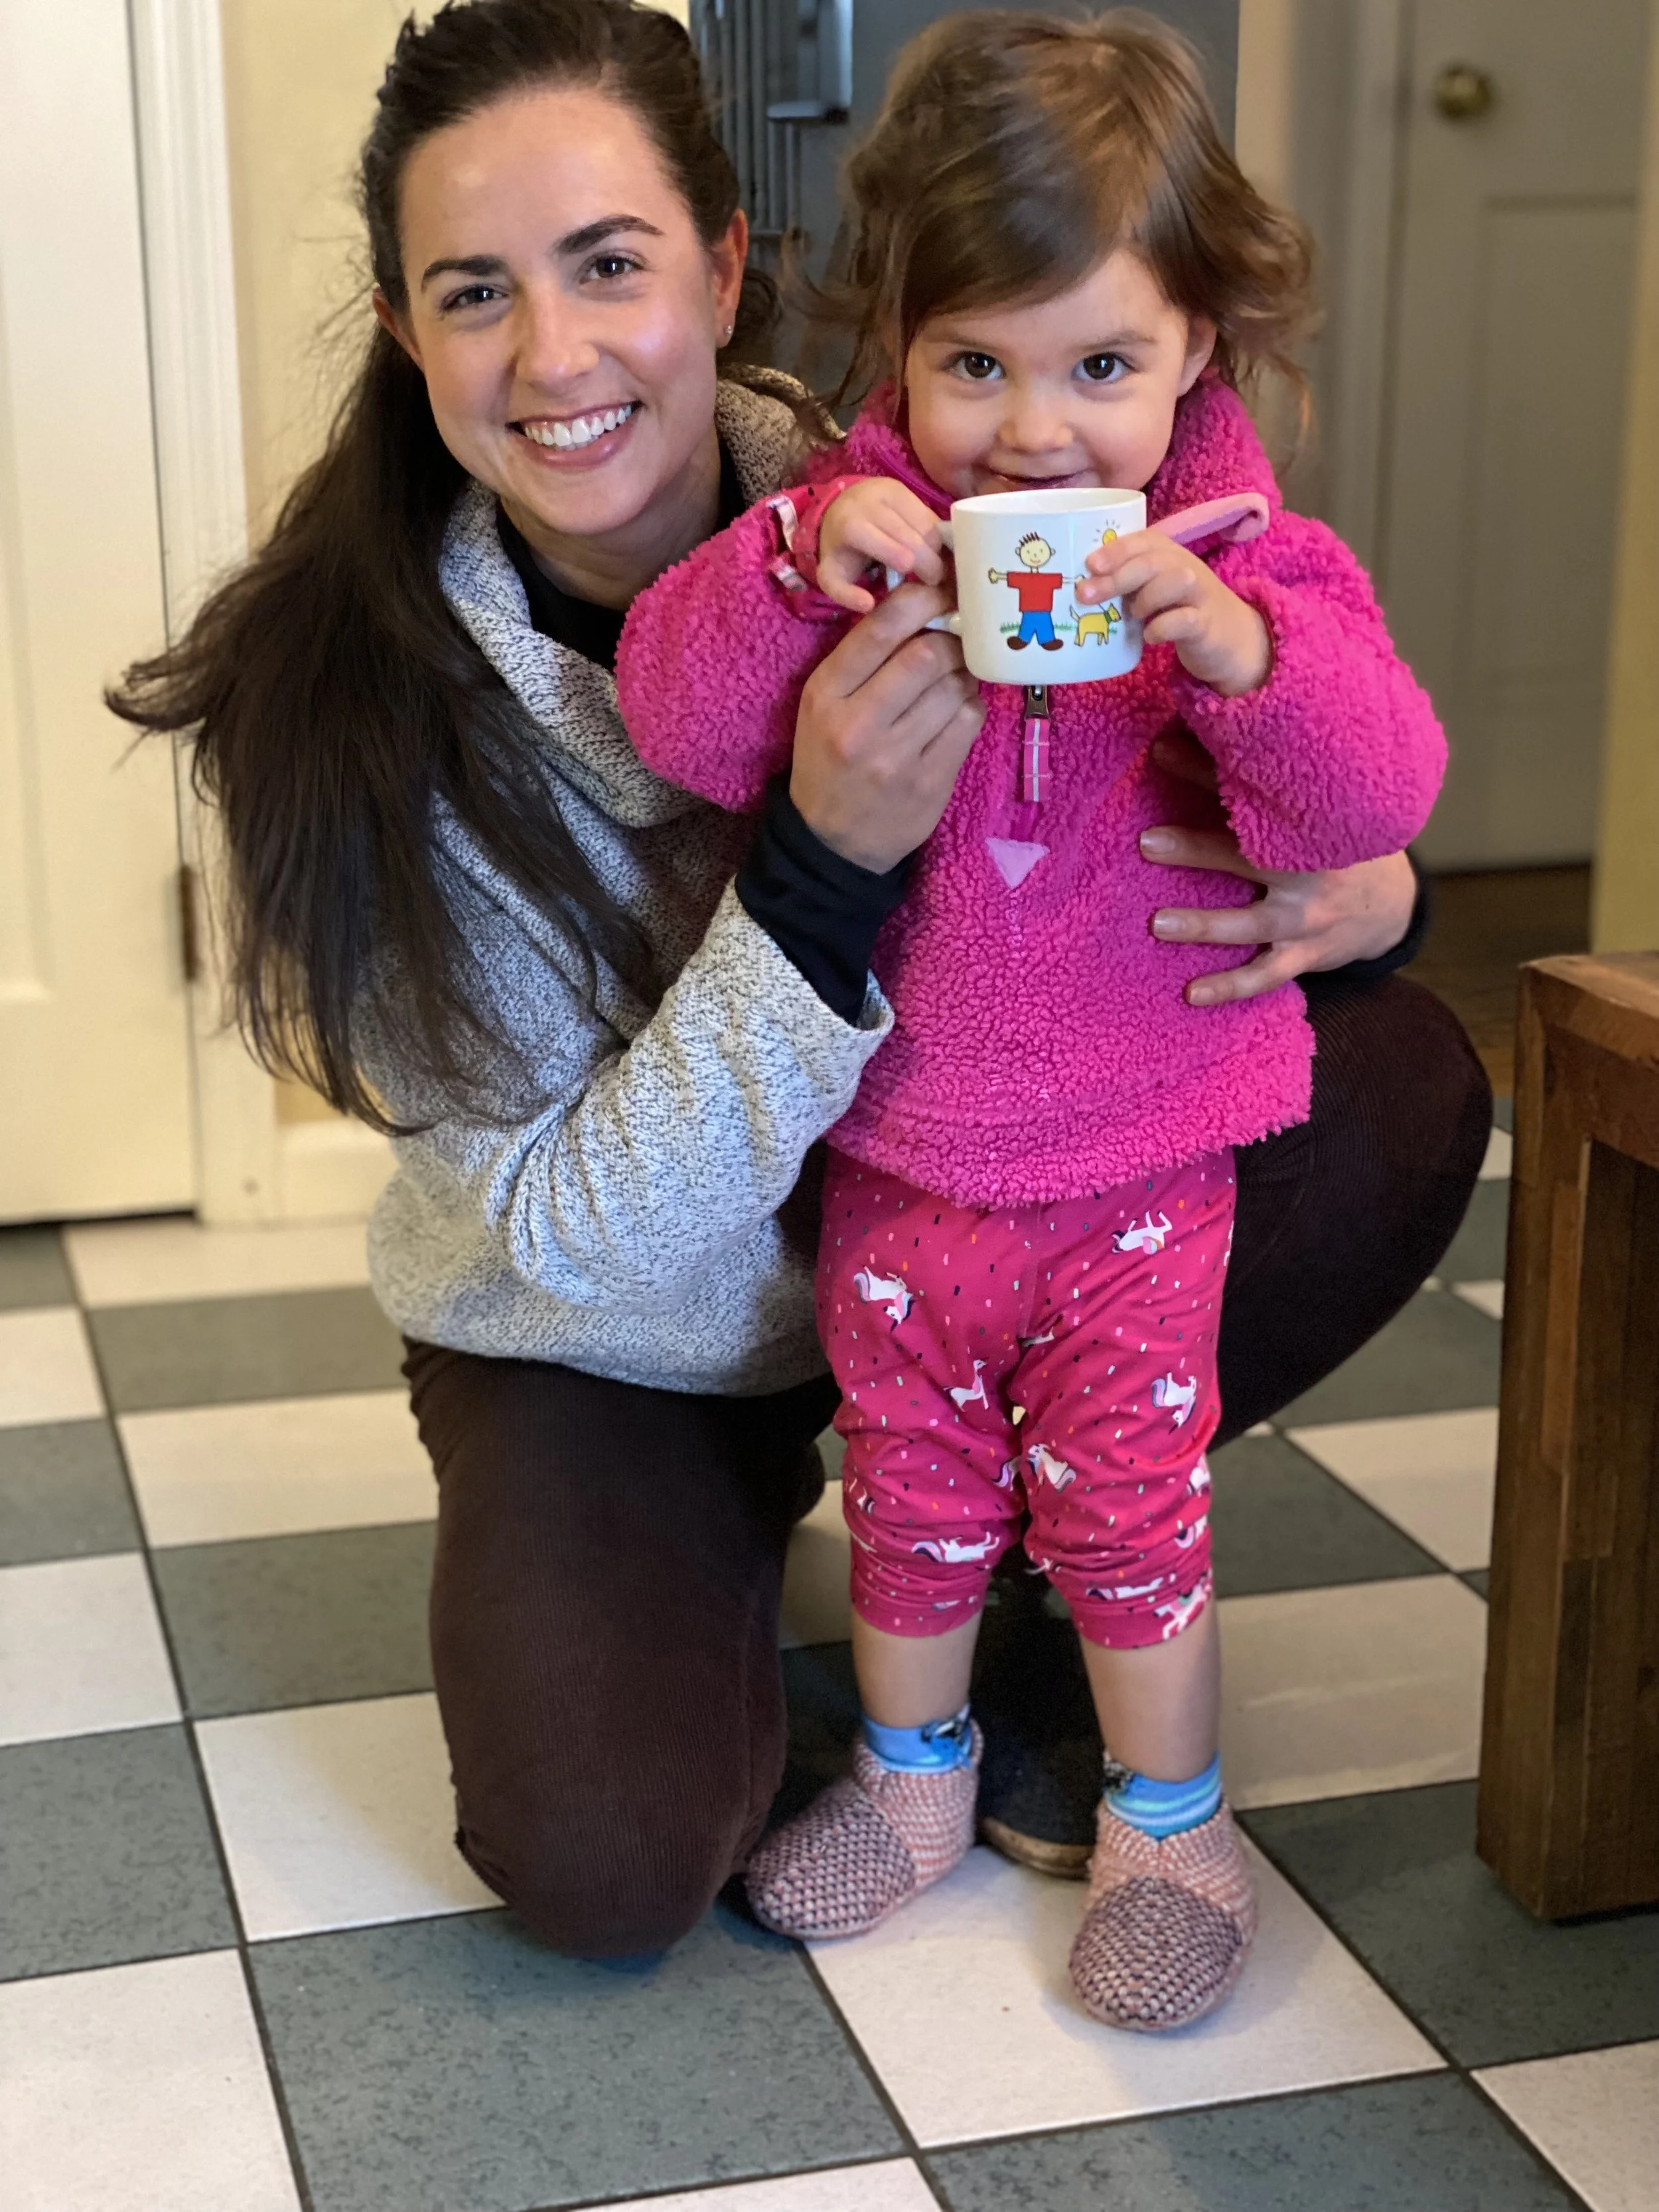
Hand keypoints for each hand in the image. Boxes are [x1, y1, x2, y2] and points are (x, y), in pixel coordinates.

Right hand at [791, 580, 984, 872]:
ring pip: (955, 687)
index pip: (882, 627)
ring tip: (952, 681)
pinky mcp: (929, 783)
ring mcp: (896, 758)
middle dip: (952, 640)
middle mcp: (858, 724)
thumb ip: (862, 659)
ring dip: (963, 676)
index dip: (924, 599)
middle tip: (956, 641)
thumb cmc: (829, 759)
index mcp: (825, 694)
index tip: (943, 591)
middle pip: (928, 654)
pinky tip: (955, 713)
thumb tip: (924, 605)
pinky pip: (968, 723)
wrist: (832, 843)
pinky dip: (969, 708)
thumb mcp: (823, 705)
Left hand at [816, 477, 948, 613]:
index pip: (888, 546)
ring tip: (936, 566)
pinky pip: (929, 514)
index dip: (907, 562)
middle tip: (936, 580)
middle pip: (911, 536)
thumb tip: (869, 605)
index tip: (920, 582)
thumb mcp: (833, 575)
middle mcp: (870, 502)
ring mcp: (888, 491)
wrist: (839, 511)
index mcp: (850, 525)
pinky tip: (934, 549)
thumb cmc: (842, 550)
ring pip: (926, 525)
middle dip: (929, 561)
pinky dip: (936, 534)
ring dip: (936, 549)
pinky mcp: (903, 487)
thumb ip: (845, 594)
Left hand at [1079, 530, 1269, 695]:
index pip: (1143, 540)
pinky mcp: (1206, 624)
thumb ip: (1123, 580)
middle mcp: (1186, 567)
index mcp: (1168, 553)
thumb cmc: (1176, 607)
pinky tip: (1149, 636)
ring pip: (1176, 581)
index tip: (1090, 564)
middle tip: (1085, 594)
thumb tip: (1078, 586)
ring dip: (1147, 598)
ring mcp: (1199, 594)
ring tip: (1133, 614)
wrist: (1226, 636)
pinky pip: (1186, 620)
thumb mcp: (1149, 587)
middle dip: (1117, 576)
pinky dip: (1162, 627)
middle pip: (1153, 561)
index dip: (1116, 549)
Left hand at [1141, 730, 1418, 1005]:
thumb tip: (1200, 733)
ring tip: (1158, 924)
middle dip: (1198, 849)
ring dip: (1205, 925)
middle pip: (1251, 857)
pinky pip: (1265, 974)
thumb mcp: (1312, 812)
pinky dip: (1230, 987)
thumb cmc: (1335, 847)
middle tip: (1146, 842)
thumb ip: (1264, 783)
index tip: (1160, 751)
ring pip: (1252, 924)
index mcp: (1308, 827)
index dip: (1206, 770)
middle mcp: (1310, 871)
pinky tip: (1191, 994)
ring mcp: (1307, 918)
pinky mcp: (1306, 954)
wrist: (1391, 902)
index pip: (1254, 794)